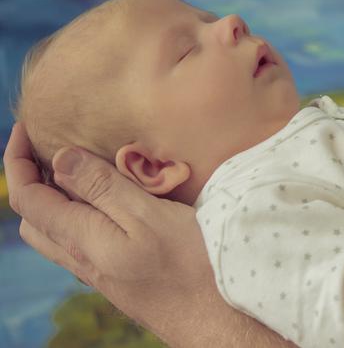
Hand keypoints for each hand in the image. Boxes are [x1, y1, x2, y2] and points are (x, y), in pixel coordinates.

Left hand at [3, 123, 294, 347]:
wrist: (218, 320)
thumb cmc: (191, 265)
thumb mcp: (147, 216)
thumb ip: (102, 187)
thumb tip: (61, 160)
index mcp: (82, 239)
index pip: (28, 196)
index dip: (18, 159)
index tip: (27, 128)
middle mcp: (83, 259)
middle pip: (36, 218)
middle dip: (32, 179)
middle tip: (49, 149)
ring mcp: (102, 272)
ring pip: (58, 233)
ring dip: (56, 200)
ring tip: (80, 172)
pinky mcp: (122, 278)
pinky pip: (84, 243)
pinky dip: (82, 216)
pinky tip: (112, 206)